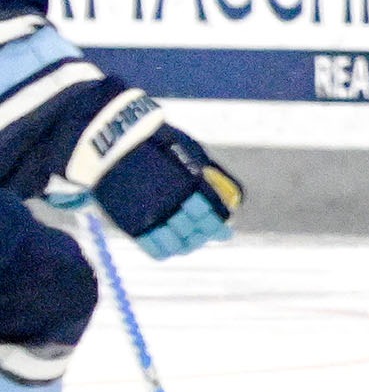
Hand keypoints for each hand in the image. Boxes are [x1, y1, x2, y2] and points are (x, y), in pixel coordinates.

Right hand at [87, 124, 243, 260]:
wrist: (112, 142)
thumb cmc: (156, 141)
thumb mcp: (188, 150)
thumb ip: (207, 174)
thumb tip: (232, 194)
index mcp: (190, 184)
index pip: (213, 214)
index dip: (219, 225)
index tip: (224, 230)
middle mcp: (172, 203)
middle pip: (197, 232)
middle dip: (204, 234)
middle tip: (206, 233)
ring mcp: (151, 215)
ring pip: (178, 245)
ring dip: (187, 245)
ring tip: (189, 241)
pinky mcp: (132, 224)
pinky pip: (155, 249)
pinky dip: (165, 250)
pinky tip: (171, 245)